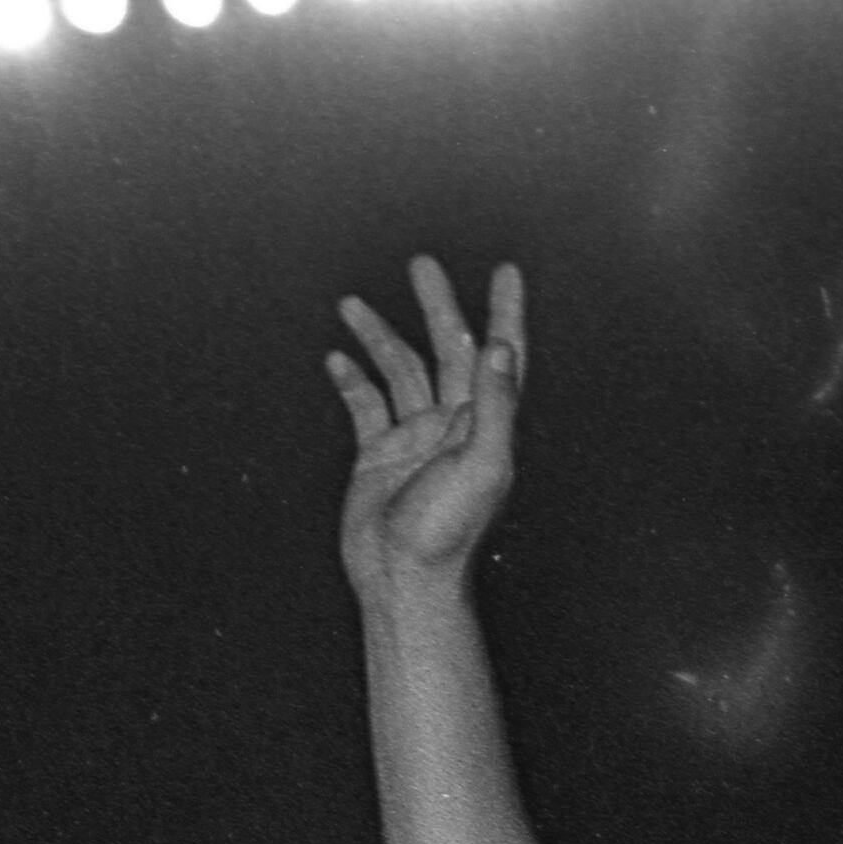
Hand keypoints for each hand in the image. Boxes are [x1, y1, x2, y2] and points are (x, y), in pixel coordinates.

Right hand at [330, 255, 528, 595]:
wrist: (404, 580)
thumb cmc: (448, 531)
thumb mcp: (482, 465)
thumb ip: (495, 405)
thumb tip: (501, 346)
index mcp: (485, 424)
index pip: (501, 356)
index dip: (506, 313)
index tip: (506, 272)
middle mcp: (454, 425)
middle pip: (447, 350)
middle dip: (436, 306)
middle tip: (422, 263)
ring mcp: (415, 439)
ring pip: (400, 371)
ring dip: (379, 336)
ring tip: (350, 303)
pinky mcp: (378, 457)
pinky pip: (365, 407)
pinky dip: (352, 381)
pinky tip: (336, 359)